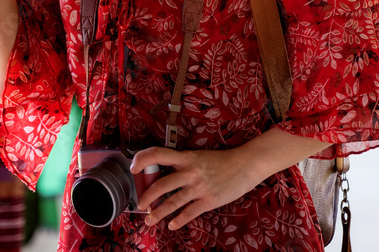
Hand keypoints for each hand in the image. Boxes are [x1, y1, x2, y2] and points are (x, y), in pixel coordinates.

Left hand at [129, 146, 260, 230]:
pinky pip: (189, 213)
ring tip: (150, 220)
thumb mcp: (198, 157)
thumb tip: (164, 175)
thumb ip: (182, 165)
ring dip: (158, 213)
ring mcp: (200, 187)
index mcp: (186, 157)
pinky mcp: (209, 200)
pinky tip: (172, 225)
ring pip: (172, 202)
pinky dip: (178, 221)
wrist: (245, 165)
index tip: (133, 168)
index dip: (142, 159)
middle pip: (161, 184)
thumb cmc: (221, 160)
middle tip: (140, 204)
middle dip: (146, 197)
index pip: (158, 154)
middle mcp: (190, 171)